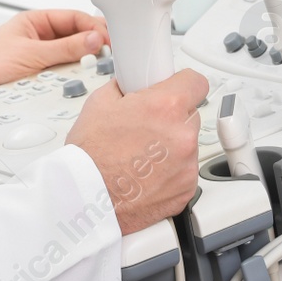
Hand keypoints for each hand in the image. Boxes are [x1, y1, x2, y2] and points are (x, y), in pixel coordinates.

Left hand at [0, 9, 108, 89]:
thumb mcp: (33, 54)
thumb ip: (65, 48)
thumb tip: (93, 40)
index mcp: (36, 20)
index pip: (73, 18)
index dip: (92, 26)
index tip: (106, 38)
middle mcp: (41, 34)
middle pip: (76, 34)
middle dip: (91, 42)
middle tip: (107, 51)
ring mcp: (43, 52)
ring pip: (72, 52)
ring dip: (84, 57)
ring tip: (96, 63)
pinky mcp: (42, 70)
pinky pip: (65, 67)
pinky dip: (75, 70)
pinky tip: (82, 73)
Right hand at [65, 70, 208, 234]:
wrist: (86, 198)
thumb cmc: (89, 156)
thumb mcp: (100, 102)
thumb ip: (126, 88)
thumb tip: (131, 83)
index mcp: (166, 107)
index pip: (196, 82)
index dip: (183, 84)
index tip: (176, 89)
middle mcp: (183, 135)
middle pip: (190, 115)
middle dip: (172, 118)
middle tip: (146, 126)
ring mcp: (187, 165)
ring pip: (188, 145)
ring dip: (172, 146)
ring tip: (140, 154)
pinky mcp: (186, 190)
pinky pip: (184, 171)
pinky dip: (170, 171)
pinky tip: (146, 173)